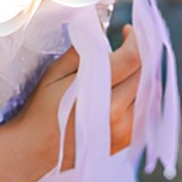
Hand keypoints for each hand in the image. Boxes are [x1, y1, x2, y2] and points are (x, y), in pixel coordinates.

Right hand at [9, 23, 144, 181]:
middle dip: (137, 56)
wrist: (35, 150)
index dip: (135, 40)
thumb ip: (80, 52)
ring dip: (139, 76)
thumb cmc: (41, 110)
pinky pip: (142, 111)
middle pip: (142, 75)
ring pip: (146, 93)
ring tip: (125, 68)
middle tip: (127, 45)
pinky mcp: (125, 141)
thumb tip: (100, 32)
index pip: (132, 59)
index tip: (128, 30)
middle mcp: (116, 113)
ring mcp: (123, 130)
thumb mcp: (54, 74)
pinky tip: (124, 90)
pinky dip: (137, 97)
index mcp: (98, 93)